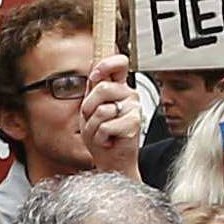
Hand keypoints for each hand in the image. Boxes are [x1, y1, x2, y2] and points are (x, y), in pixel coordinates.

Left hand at [78, 55, 141, 177]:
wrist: (111, 160)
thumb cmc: (101, 136)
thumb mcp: (90, 108)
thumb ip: (93, 88)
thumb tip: (94, 69)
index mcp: (118, 88)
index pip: (119, 63)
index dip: (106, 64)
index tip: (95, 76)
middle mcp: (128, 95)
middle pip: (102, 88)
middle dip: (89, 108)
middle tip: (94, 120)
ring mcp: (133, 108)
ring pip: (102, 110)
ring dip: (94, 126)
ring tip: (102, 132)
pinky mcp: (134, 123)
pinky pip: (106, 126)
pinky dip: (101, 137)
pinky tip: (109, 140)